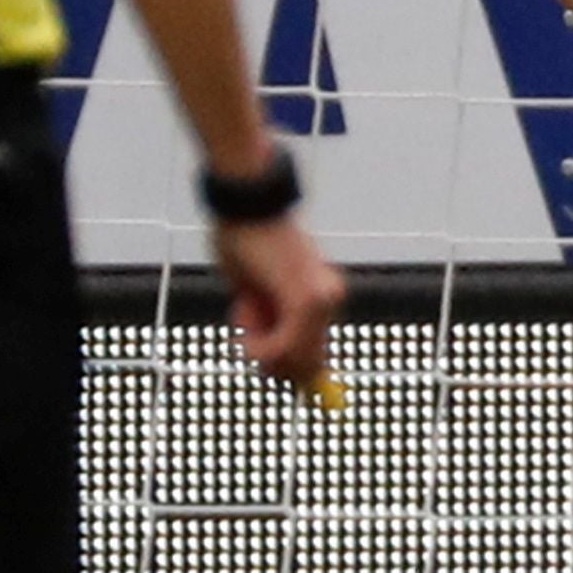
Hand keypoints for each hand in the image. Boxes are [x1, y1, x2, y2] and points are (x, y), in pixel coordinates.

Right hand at [214, 210, 345, 390]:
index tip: (256, 350)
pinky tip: (244, 329)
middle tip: (246, 334)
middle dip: (271, 361)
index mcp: (322, 296)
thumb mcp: (253, 289)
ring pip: (293, 360)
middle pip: (307, 368)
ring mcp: (321, 302)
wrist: (247, 204)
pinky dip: (257, 349)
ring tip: (243, 310)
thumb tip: (271, 364)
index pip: (313, 356)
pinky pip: (282, 349)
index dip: (284, 366)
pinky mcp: (305, 301)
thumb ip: (267, 322)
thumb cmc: (244, 240)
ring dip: (259, 350)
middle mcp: (329, 300)